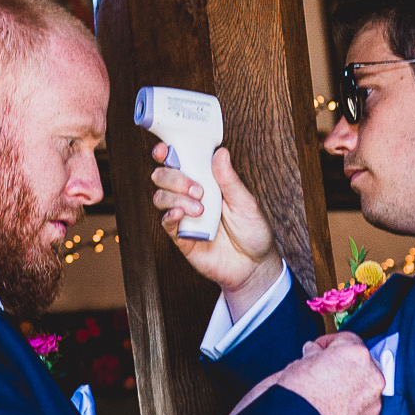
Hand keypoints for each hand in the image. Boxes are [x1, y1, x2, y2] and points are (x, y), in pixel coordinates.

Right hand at [151, 145, 280, 299]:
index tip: (164, 148)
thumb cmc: (252, 232)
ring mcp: (184, 215)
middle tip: (197, 188)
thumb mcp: (246, 202)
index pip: (181, 161)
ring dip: (177, 198)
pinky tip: (182, 214)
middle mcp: (191, 196)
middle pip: (164, 176)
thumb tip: (220, 153)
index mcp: (207, 182)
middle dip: (174, 177)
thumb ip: (229, 180)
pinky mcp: (180, 236)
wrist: (253, 266)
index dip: (168, 152)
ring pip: (161, 197)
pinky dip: (170, 214)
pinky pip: (166, 221)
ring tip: (200, 209)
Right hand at [273, 330, 384, 414]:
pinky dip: (352, 405)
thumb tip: (313, 353)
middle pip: (359, 362)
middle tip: (321, 372)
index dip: (328, 344)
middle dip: (342, 366)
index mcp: (354, 353)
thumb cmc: (296, 398)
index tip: (317, 350)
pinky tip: (333, 409)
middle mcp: (371, 374)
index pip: (346, 339)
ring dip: (348, 386)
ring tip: (325, 394)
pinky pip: (363, 406)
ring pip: (363, 385)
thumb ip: (312, 355)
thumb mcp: (297, 365)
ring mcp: (373, 399)